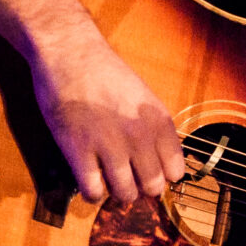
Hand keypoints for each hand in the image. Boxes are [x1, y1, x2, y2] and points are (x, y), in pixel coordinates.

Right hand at [0, 0, 187, 203]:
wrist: (69, 51)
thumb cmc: (104, 72)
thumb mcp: (143, 96)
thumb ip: (153, 128)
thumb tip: (161, 163)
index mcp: (160, 122)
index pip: (176, 172)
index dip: (163, 177)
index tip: (150, 173)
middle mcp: (140, 136)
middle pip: (153, 188)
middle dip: (141, 189)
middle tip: (128, 180)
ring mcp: (110, 145)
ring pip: (125, 194)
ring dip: (117, 193)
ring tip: (108, 181)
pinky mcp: (78, 150)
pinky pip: (92, 191)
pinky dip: (92, 193)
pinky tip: (89, 180)